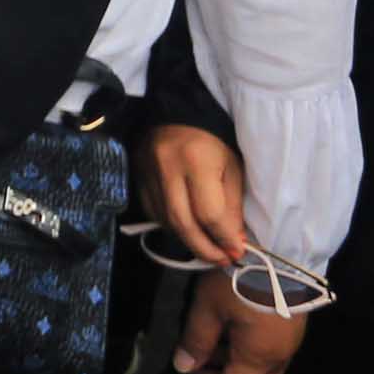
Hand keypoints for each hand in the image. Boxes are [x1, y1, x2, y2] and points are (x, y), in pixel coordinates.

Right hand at [134, 123, 250, 265]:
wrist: (180, 114)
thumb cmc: (214, 141)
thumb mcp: (233, 168)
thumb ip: (233, 207)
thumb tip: (233, 242)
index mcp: (196, 161)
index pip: (209, 213)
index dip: (224, 238)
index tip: (237, 252)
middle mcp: (166, 168)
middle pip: (183, 222)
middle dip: (204, 248)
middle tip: (220, 259)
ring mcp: (147, 172)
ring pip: (166, 220)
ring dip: (188, 240)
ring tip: (207, 248)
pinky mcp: (137, 176)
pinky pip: (153, 211)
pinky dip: (171, 226)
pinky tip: (186, 228)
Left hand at [174, 274, 307, 373]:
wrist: (282, 247)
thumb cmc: (241, 277)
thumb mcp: (209, 306)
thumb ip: (196, 339)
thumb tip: (184, 367)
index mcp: (260, 357)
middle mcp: (280, 355)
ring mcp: (290, 340)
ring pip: (262, 369)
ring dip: (234, 368)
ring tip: (206, 354)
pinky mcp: (293, 324)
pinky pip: (270, 352)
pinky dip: (247, 354)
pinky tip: (228, 337)